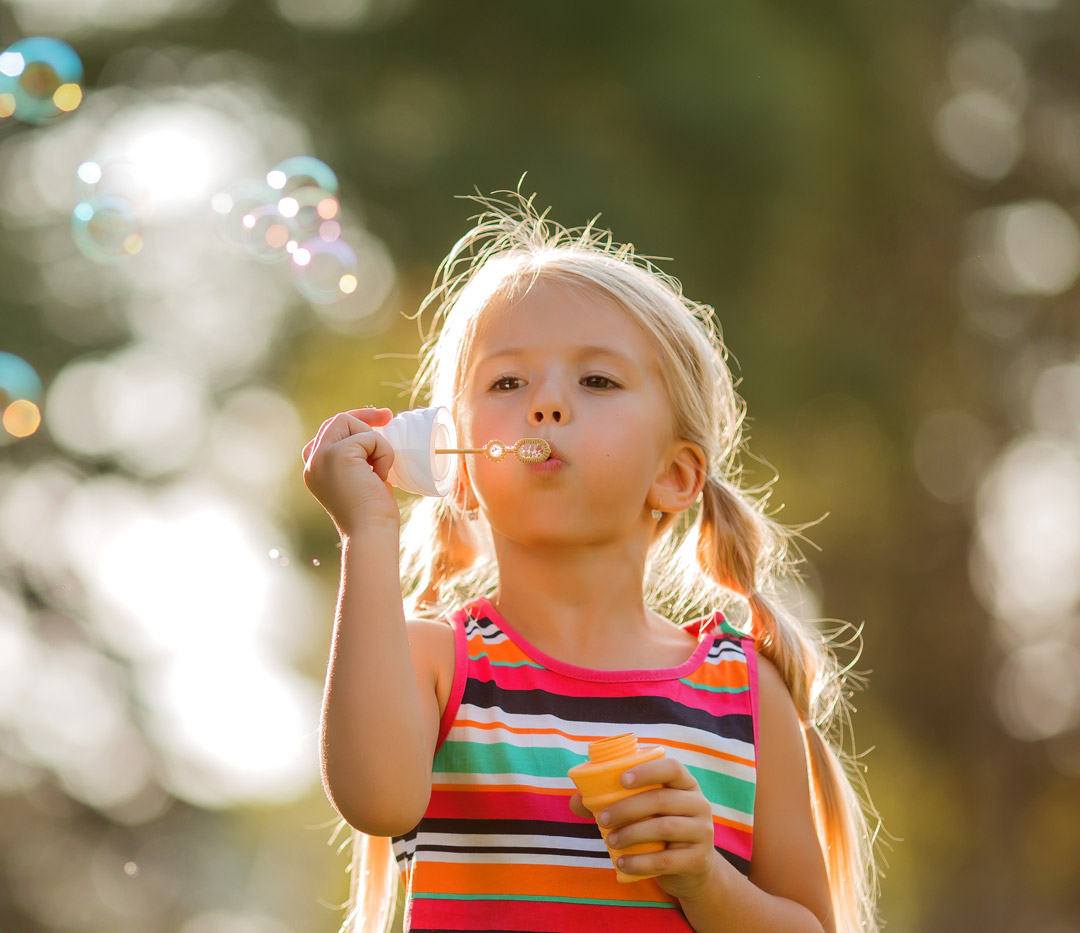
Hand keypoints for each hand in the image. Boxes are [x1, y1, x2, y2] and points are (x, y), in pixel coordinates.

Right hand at [302, 407, 399, 533]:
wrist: (370, 533)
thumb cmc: (372, 515)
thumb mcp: (360, 482)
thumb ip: (357, 462)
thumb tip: (373, 440)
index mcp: (315, 470)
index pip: (328, 433)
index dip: (352, 422)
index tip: (379, 421)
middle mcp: (313, 462)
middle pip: (337, 421)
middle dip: (364, 416)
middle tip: (388, 416)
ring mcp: (322, 456)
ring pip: (350, 422)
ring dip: (375, 442)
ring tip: (379, 472)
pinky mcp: (339, 454)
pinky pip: (369, 437)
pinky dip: (383, 452)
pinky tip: (380, 477)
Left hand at [569, 755, 721, 902]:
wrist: (693, 870)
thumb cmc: (660, 830)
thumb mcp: (644, 812)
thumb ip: (612, 801)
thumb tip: (577, 800)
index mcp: (685, 784)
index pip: (672, 768)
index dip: (647, 771)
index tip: (622, 780)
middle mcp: (699, 804)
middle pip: (662, 799)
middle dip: (627, 808)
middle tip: (602, 819)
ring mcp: (702, 832)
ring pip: (664, 828)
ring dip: (631, 834)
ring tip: (610, 841)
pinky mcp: (698, 860)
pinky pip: (666, 860)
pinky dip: (640, 863)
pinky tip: (622, 864)